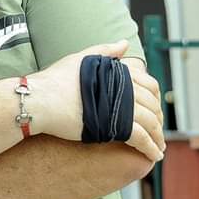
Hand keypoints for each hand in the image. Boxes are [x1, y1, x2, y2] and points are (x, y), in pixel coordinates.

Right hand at [27, 40, 164, 161]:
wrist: (39, 99)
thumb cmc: (54, 80)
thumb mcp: (79, 59)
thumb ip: (105, 51)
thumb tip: (124, 44)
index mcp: (119, 72)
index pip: (150, 85)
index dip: (155, 99)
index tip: (153, 110)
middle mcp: (124, 88)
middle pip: (153, 106)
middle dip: (159, 120)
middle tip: (158, 131)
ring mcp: (121, 107)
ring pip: (150, 123)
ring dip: (158, 137)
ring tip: (158, 147)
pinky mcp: (114, 126)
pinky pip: (141, 138)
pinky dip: (150, 147)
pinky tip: (154, 155)